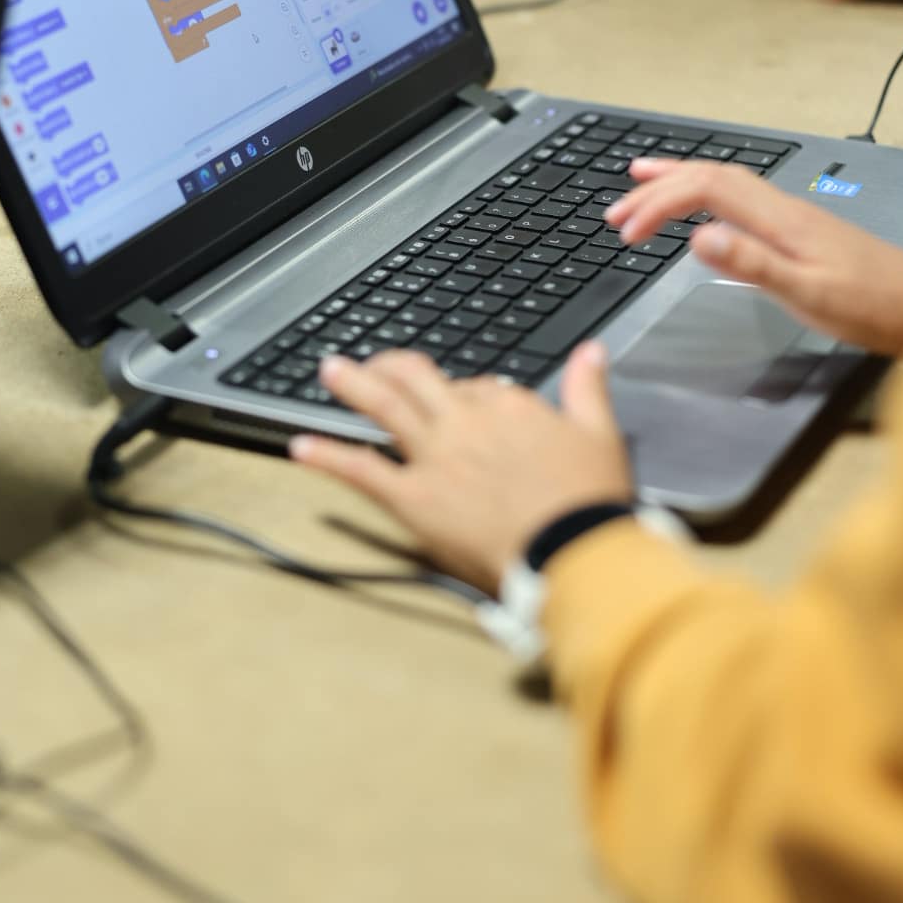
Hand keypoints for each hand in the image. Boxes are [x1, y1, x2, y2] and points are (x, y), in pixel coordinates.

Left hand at [290, 343, 631, 592]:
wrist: (572, 551)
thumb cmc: (589, 502)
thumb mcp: (601, 434)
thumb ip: (588, 388)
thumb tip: (590, 352)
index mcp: (511, 406)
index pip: (475, 387)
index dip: (465, 395)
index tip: (463, 404)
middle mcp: (466, 422)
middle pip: (420, 380)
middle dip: (394, 367)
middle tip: (374, 363)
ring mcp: (436, 457)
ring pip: (386, 407)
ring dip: (354, 385)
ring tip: (330, 370)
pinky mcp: (414, 497)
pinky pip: (361, 469)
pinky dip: (328, 456)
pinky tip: (301, 447)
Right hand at [613, 160, 902, 356]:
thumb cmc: (869, 306)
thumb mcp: (807, 293)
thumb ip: (752, 264)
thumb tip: (698, 236)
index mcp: (779, 219)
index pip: (706, 190)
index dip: (659, 203)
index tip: (627, 232)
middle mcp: (782, 208)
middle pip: (709, 177)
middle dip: (657, 187)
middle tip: (615, 209)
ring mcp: (790, 216)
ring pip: (723, 182)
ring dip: (678, 182)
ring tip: (641, 184)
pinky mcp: (796, 230)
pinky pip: (738, 198)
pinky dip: (705, 195)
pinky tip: (700, 210)